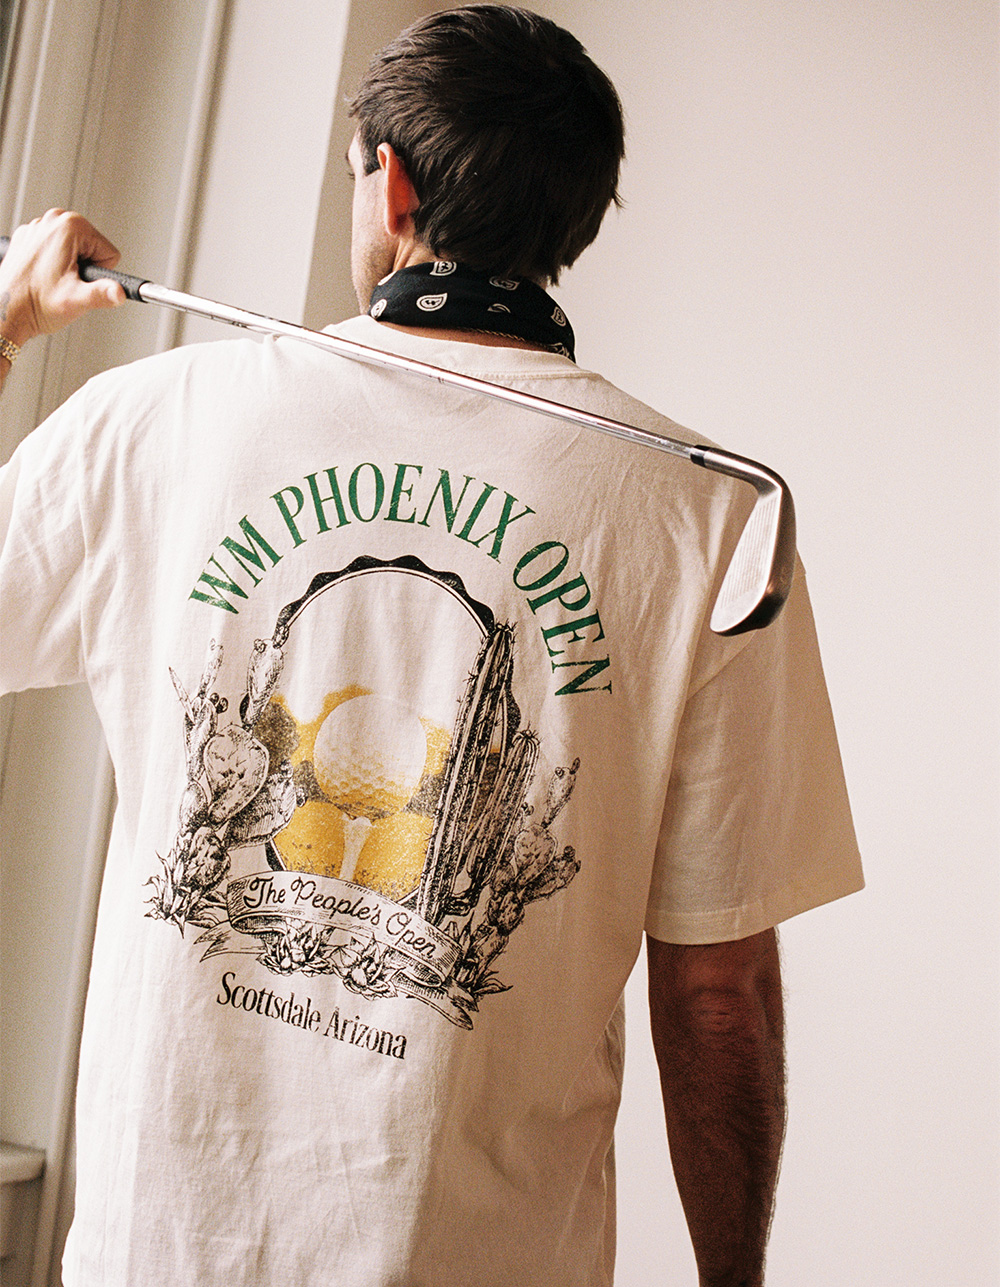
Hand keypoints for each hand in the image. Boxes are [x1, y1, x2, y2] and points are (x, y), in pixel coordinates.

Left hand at [0, 209, 124, 350]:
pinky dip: (53, 264)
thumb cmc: (34, 303)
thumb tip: (121, 293)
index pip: (109, 252)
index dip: (99, 274)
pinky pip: (57, 250)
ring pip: (75, 250)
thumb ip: (102, 294)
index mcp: (69, 226)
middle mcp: (53, 220)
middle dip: (84, 269)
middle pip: (92, 249)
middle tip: (65, 282)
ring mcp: (38, 227)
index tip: (79, 281)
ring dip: (69, 267)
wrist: (5, 311)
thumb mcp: (76, 301)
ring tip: (53, 281)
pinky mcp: (29, 237)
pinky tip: (43, 276)